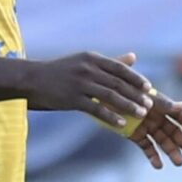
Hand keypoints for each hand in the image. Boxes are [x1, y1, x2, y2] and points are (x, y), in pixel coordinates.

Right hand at [26, 50, 152, 128]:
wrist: (31, 79)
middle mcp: (87, 69)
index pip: (120, 68)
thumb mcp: (84, 61)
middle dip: (136, 95)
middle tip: (150, 105)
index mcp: (92, 58)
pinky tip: (122, 123)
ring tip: (142, 114)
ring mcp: (79, 84)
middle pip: (118, 83)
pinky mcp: (72, 99)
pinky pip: (96, 109)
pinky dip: (111, 116)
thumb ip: (110, 62)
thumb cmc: (61, 72)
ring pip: (110, 96)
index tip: (149, 88)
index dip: (136, 78)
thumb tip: (134, 57)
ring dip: (128, 106)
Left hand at [123, 96, 181, 168]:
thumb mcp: (145, 96)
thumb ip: (162, 102)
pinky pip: (146, 147)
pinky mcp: (134, 135)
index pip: (181, 116)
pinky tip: (158, 166)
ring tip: (179, 163)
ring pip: (162, 142)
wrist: (103, 95)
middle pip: (175, 132)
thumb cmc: (124, 91)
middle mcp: (156, 117)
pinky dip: (152, 156)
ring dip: (172, 152)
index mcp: (161, 105)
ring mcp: (146, 127)